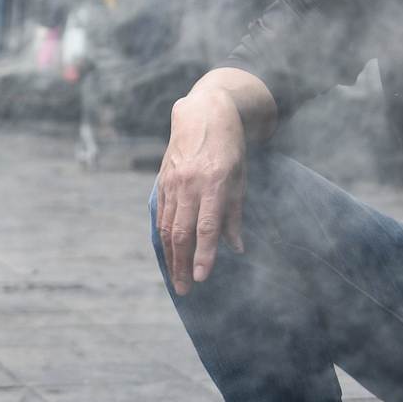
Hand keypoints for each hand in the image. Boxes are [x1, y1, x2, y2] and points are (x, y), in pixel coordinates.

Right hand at [156, 71, 270, 290]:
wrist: (203, 111)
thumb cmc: (229, 145)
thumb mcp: (241, 176)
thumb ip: (235, 213)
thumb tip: (235, 248)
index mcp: (214, 181)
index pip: (207, 226)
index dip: (204, 254)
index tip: (203, 278)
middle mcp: (190, 183)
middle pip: (181, 232)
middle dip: (182, 265)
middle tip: (185, 290)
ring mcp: (172, 182)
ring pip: (167, 227)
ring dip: (170, 257)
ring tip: (176, 279)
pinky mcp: (162, 181)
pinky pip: (161, 215)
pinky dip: (162, 237)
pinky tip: (166, 254)